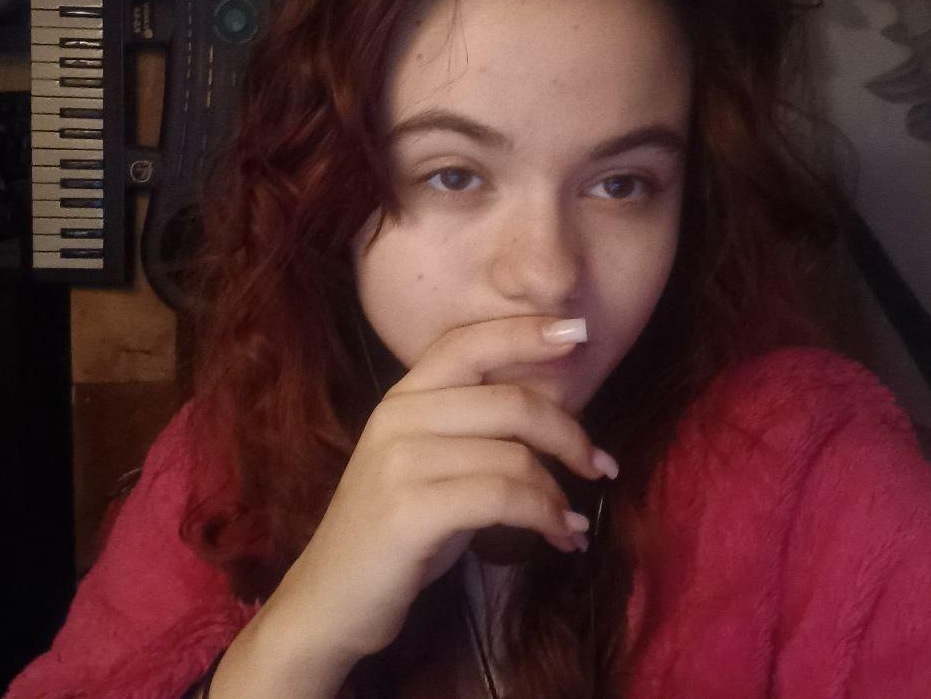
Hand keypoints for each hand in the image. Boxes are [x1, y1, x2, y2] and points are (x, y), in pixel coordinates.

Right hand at [265, 315, 617, 663]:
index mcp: (403, 397)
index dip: (525, 331)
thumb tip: (556, 413)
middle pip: (509, 401)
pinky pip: (503, 499)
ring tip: (570, 521)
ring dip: (558, 492)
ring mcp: (400, 462)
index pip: (467, 342)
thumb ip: (475, 431)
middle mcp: (398, 417)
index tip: (579, 331)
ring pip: (514, 456)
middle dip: (569, 433)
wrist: (331, 599)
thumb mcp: (431, 465)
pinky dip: (545, 518)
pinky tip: (559, 535)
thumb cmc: (395, 532)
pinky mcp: (410, 511)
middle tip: (600, 465)